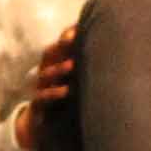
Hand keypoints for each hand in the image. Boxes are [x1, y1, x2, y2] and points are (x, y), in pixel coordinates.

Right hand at [13, 28, 77, 150]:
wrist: (42, 124)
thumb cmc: (64, 96)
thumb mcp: (75, 79)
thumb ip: (87, 65)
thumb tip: (112, 46)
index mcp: (55, 63)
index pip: (60, 44)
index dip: (68, 34)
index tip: (80, 27)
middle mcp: (46, 71)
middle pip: (50, 53)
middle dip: (61, 45)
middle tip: (74, 37)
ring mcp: (40, 87)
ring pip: (45, 74)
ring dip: (58, 69)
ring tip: (72, 65)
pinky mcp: (38, 104)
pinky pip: (43, 97)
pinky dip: (53, 93)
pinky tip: (65, 91)